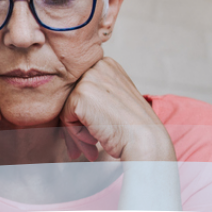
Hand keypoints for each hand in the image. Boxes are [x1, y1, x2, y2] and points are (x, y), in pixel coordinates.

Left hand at [59, 57, 174, 161]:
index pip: (81, 89)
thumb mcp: (115, 102)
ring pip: (66, 108)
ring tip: (91, 145)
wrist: (146, 142)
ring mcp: (89, 78)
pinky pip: (65, 117)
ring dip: (76, 132)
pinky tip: (93, 140)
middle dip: (76, 124)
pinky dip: (75, 133)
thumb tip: (69, 106)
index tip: (95, 132)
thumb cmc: (132, 129)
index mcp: (107, 65)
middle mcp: (98, 66)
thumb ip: (95, 97)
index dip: (85, 114)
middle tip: (88, 145)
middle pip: (72, 98)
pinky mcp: (80, 94)